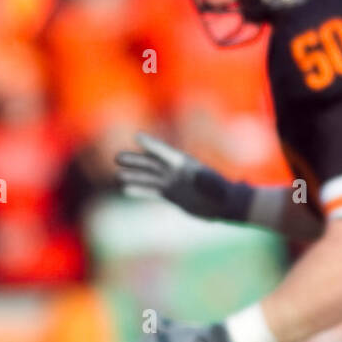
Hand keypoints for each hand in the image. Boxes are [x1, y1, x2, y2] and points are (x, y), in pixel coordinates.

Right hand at [115, 133, 250, 220]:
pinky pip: (152, 191)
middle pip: (151, 163)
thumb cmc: (221, 192)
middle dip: (135, 160)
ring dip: (134, 175)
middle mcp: (175, 172)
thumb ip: (205, 179)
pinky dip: (140, 190)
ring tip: (117, 175)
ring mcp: (173, 183)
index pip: (164, 151)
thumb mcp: (213, 184)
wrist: (224, 204)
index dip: (151, 144)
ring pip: (149, 177)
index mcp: (184, 164)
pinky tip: (126, 190)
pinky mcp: (172, 195)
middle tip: (117, 157)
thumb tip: (199, 176)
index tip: (137, 136)